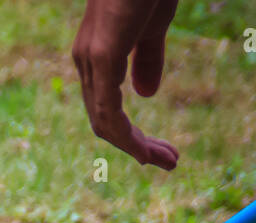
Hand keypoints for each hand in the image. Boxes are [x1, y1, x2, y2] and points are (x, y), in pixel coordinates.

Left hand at [72, 0, 179, 169]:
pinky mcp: (102, 55)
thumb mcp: (153, 26)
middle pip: (104, 121)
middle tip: (169, 162)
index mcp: (96, 56)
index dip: (132, 134)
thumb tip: (146, 94)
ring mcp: (91, 60)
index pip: (107, 108)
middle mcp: (86, 62)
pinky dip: (126, 137)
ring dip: (135, 148)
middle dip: (136, 146)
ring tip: (166, 161)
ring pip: (105, 122)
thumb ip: (147, 59)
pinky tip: (145, 151)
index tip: (160, 150)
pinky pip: (108, 110)